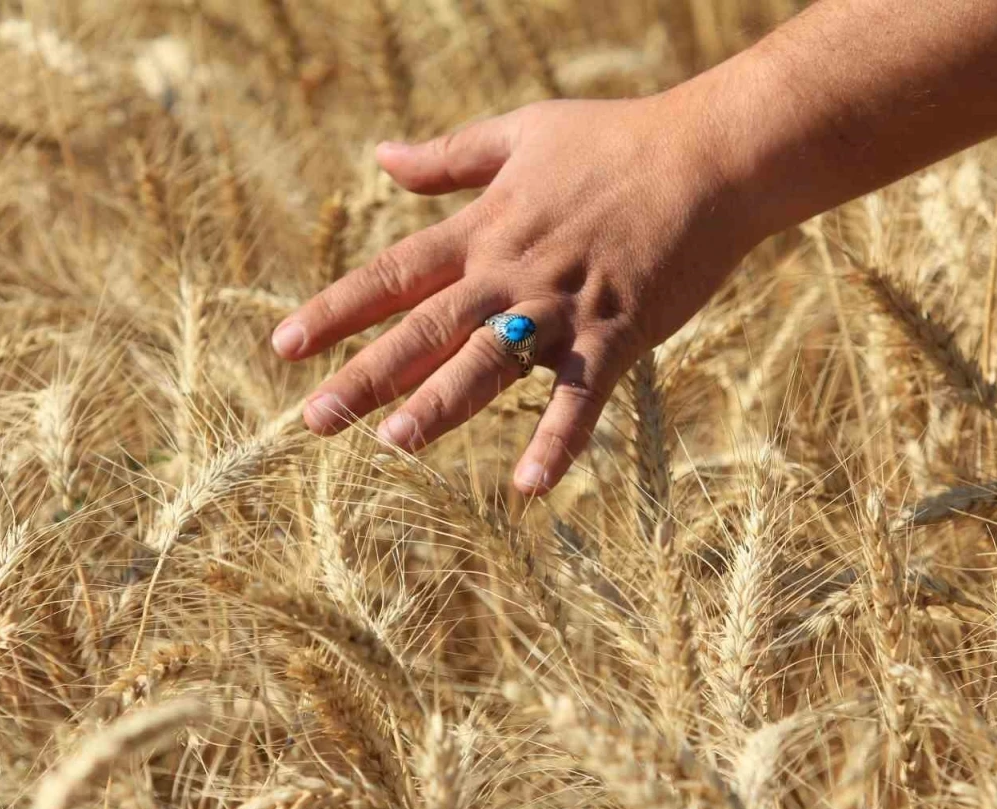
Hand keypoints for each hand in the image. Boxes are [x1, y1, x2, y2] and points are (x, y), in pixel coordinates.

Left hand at [271, 84, 765, 494]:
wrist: (710, 155)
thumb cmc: (616, 139)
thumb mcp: (522, 132)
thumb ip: (448, 156)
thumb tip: (379, 158)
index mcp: (484, 227)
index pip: (394, 274)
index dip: (337, 309)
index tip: (286, 346)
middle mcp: (510, 271)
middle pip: (425, 328)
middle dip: (367, 374)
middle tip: (316, 420)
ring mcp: (562, 306)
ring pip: (490, 362)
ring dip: (441, 404)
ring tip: (393, 443)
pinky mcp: (617, 333)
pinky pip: (582, 397)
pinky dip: (557, 441)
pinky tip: (527, 488)